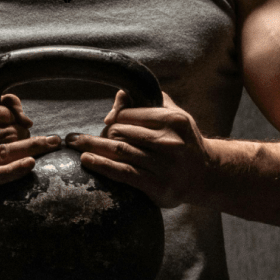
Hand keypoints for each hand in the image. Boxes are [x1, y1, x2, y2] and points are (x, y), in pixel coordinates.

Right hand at [0, 94, 64, 207]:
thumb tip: (23, 115)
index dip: (16, 117)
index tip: (25, 124)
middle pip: (3, 133)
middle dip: (25, 135)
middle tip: (42, 139)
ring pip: (4, 152)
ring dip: (31, 148)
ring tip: (50, 144)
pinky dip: (16, 169)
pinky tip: (31, 163)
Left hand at [66, 91, 214, 207]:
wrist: (206, 175)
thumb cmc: (184, 141)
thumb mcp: (174, 115)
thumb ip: (150, 100)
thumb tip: (120, 94)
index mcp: (173, 121)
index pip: (130, 115)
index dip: (114, 119)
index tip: (105, 124)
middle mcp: (169, 142)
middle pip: (121, 133)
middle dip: (100, 134)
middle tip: (77, 137)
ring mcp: (164, 165)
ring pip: (119, 151)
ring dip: (92, 146)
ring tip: (73, 143)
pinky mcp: (157, 186)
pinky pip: (123, 173)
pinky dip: (102, 165)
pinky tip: (86, 159)